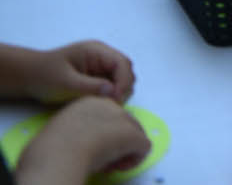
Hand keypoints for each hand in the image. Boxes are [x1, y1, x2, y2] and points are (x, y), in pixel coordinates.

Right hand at [12, 96, 150, 184]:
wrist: (56, 156)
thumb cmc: (48, 148)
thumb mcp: (59, 132)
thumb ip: (73, 131)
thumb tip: (78, 144)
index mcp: (87, 102)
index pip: (106, 116)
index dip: (100, 134)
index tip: (88, 148)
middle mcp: (108, 105)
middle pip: (123, 123)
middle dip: (116, 142)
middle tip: (102, 160)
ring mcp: (122, 118)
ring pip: (135, 133)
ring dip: (125, 150)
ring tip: (108, 165)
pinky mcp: (132, 135)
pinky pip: (144, 147)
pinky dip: (135, 159)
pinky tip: (119, 167)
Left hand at [17, 41, 134, 104]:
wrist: (27, 76)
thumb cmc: (44, 76)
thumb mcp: (66, 83)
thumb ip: (90, 87)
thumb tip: (115, 93)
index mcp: (96, 51)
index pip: (122, 63)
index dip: (124, 81)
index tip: (117, 100)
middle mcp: (102, 56)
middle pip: (125, 70)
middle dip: (123, 87)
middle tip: (113, 106)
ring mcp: (100, 65)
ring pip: (120, 78)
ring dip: (118, 92)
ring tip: (107, 106)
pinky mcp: (96, 76)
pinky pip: (111, 84)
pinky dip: (110, 94)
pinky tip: (101, 103)